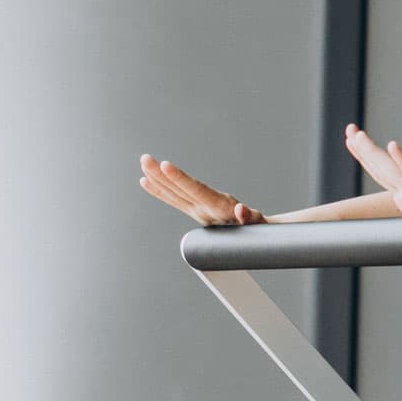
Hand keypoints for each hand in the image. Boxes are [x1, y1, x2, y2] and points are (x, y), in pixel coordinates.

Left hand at [138, 154, 266, 225]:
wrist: (251, 241)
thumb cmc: (257, 229)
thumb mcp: (257, 224)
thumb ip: (249, 217)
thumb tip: (240, 210)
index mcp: (217, 210)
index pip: (195, 191)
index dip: (180, 179)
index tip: (165, 165)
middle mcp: (203, 211)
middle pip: (179, 191)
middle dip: (160, 175)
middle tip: (145, 159)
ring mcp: (197, 211)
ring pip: (173, 194)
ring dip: (157, 178)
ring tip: (143, 163)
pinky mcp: (195, 211)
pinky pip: (173, 200)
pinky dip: (159, 190)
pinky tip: (146, 181)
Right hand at [343, 123, 401, 240]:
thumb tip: (400, 199)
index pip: (382, 173)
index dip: (366, 156)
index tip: (352, 138)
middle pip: (382, 171)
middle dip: (363, 151)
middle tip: (349, 129)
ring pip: (392, 173)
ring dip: (373, 154)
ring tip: (358, 135)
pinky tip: (393, 146)